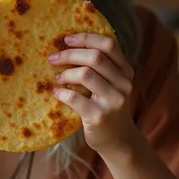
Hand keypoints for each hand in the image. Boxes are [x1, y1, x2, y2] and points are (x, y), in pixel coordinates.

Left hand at [48, 33, 134, 154]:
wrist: (118, 140)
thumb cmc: (108, 107)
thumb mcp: (112, 85)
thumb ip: (102, 67)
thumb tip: (69, 44)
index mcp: (126, 71)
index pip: (108, 44)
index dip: (86, 38)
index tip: (66, 39)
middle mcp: (123, 84)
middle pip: (95, 56)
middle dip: (69, 54)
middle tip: (52, 58)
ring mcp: (113, 101)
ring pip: (85, 74)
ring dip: (65, 74)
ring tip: (58, 79)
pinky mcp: (99, 116)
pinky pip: (75, 98)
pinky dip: (62, 93)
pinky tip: (57, 93)